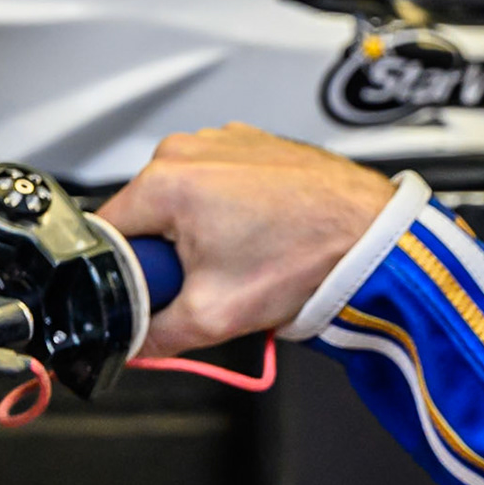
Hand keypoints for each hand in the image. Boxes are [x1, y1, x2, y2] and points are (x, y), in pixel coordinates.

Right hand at [98, 124, 395, 356]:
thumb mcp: (214, 316)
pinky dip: (234, 212)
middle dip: (170, 255)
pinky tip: (266, 235)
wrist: (375, 239)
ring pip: (185, 202)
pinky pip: (221, 184)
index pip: (107, 235)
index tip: (156, 292)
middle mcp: (189, 149)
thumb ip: (155, 336)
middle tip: (213, 278)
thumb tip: (132, 343)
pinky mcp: (253, 144)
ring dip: (204, 234)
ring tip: (247, 255)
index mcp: (164, 181)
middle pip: (147, 217)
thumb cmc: (311, 259)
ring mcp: (223, 141)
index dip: (128, 273)